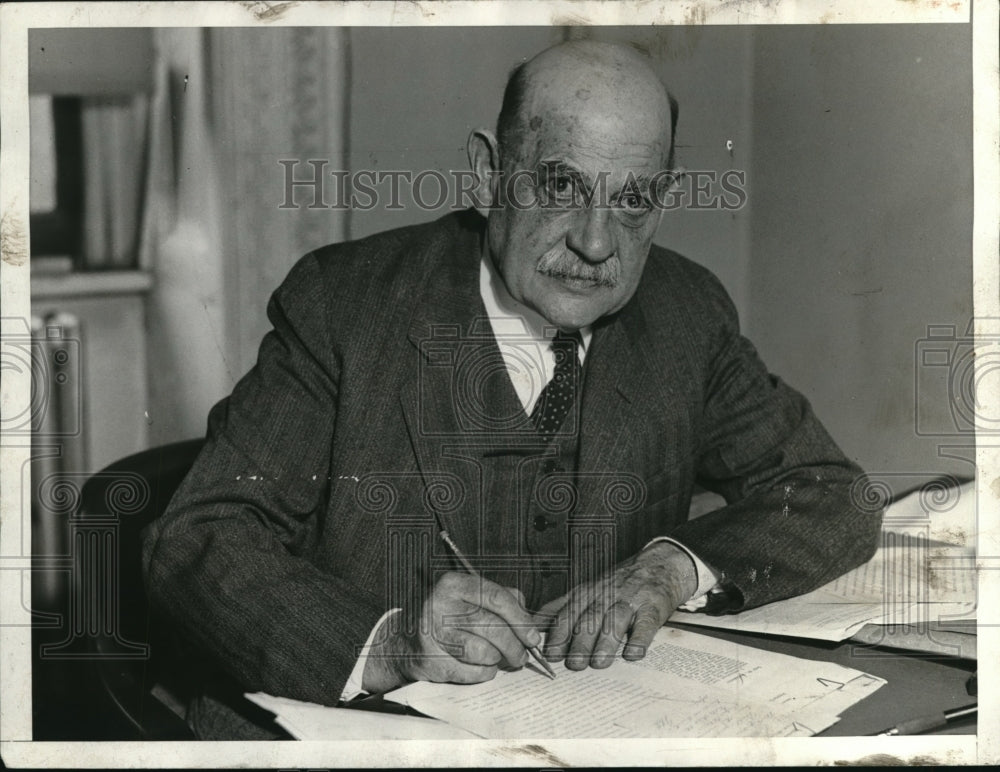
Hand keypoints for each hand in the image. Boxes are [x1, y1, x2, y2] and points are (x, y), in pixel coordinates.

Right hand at [362, 571, 539, 692]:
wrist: (408, 642)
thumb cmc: (450, 619)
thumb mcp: (471, 598)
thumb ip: (502, 600)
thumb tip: (529, 622)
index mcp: (453, 584)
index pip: (496, 597)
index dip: (520, 619)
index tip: (533, 636)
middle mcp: (440, 604)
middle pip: (493, 627)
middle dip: (514, 645)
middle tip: (522, 655)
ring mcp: (432, 634)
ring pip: (484, 652)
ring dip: (497, 659)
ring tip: (496, 657)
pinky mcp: (431, 660)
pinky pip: (473, 672)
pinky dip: (484, 673)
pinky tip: (480, 666)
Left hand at [537, 542, 696, 669]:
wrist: (658, 565)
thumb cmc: (617, 583)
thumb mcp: (586, 590)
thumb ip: (561, 607)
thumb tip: (534, 624)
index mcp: (587, 593)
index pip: (568, 613)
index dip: (558, 634)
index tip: (549, 653)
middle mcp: (606, 596)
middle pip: (590, 619)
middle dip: (579, 642)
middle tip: (573, 664)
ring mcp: (630, 601)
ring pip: (615, 621)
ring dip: (606, 642)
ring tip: (599, 662)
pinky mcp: (653, 608)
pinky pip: (646, 625)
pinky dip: (640, 640)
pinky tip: (633, 654)